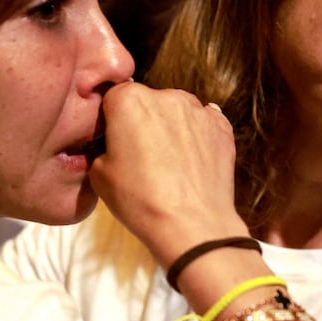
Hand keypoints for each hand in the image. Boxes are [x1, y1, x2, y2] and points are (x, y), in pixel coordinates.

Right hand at [88, 84, 246, 266]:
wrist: (191, 224)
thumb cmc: (140, 199)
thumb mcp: (99, 175)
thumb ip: (102, 147)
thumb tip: (113, 146)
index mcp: (129, 101)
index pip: (113, 98)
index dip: (112, 120)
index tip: (114, 141)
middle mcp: (166, 96)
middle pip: (148, 102)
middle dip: (143, 122)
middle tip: (141, 158)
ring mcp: (198, 110)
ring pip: (177, 112)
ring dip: (171, 129)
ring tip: (169, 164)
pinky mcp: (222, 127)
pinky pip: (203, 125)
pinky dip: (197, 138)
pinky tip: (190, 163)